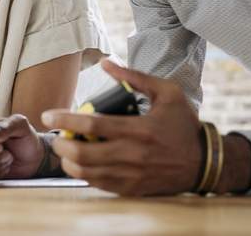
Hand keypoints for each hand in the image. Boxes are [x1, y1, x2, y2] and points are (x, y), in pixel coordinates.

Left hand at [42, 59, 201, 195]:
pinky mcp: (131, 188)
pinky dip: (83, 175)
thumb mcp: (167, 92)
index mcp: (139, 128)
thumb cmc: (183, 124)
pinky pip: (98, 184)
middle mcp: (133, 154)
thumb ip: (135, 77)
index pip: (92, 124)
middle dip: (62, 143)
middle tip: (56, 135)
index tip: (47, 115)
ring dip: (68, 161)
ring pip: (87, 173)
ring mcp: (131, 174)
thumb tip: (106, 63)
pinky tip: (80, 164)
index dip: (65, 118)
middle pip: (83, 153)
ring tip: (65, 150)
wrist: (204, 161)